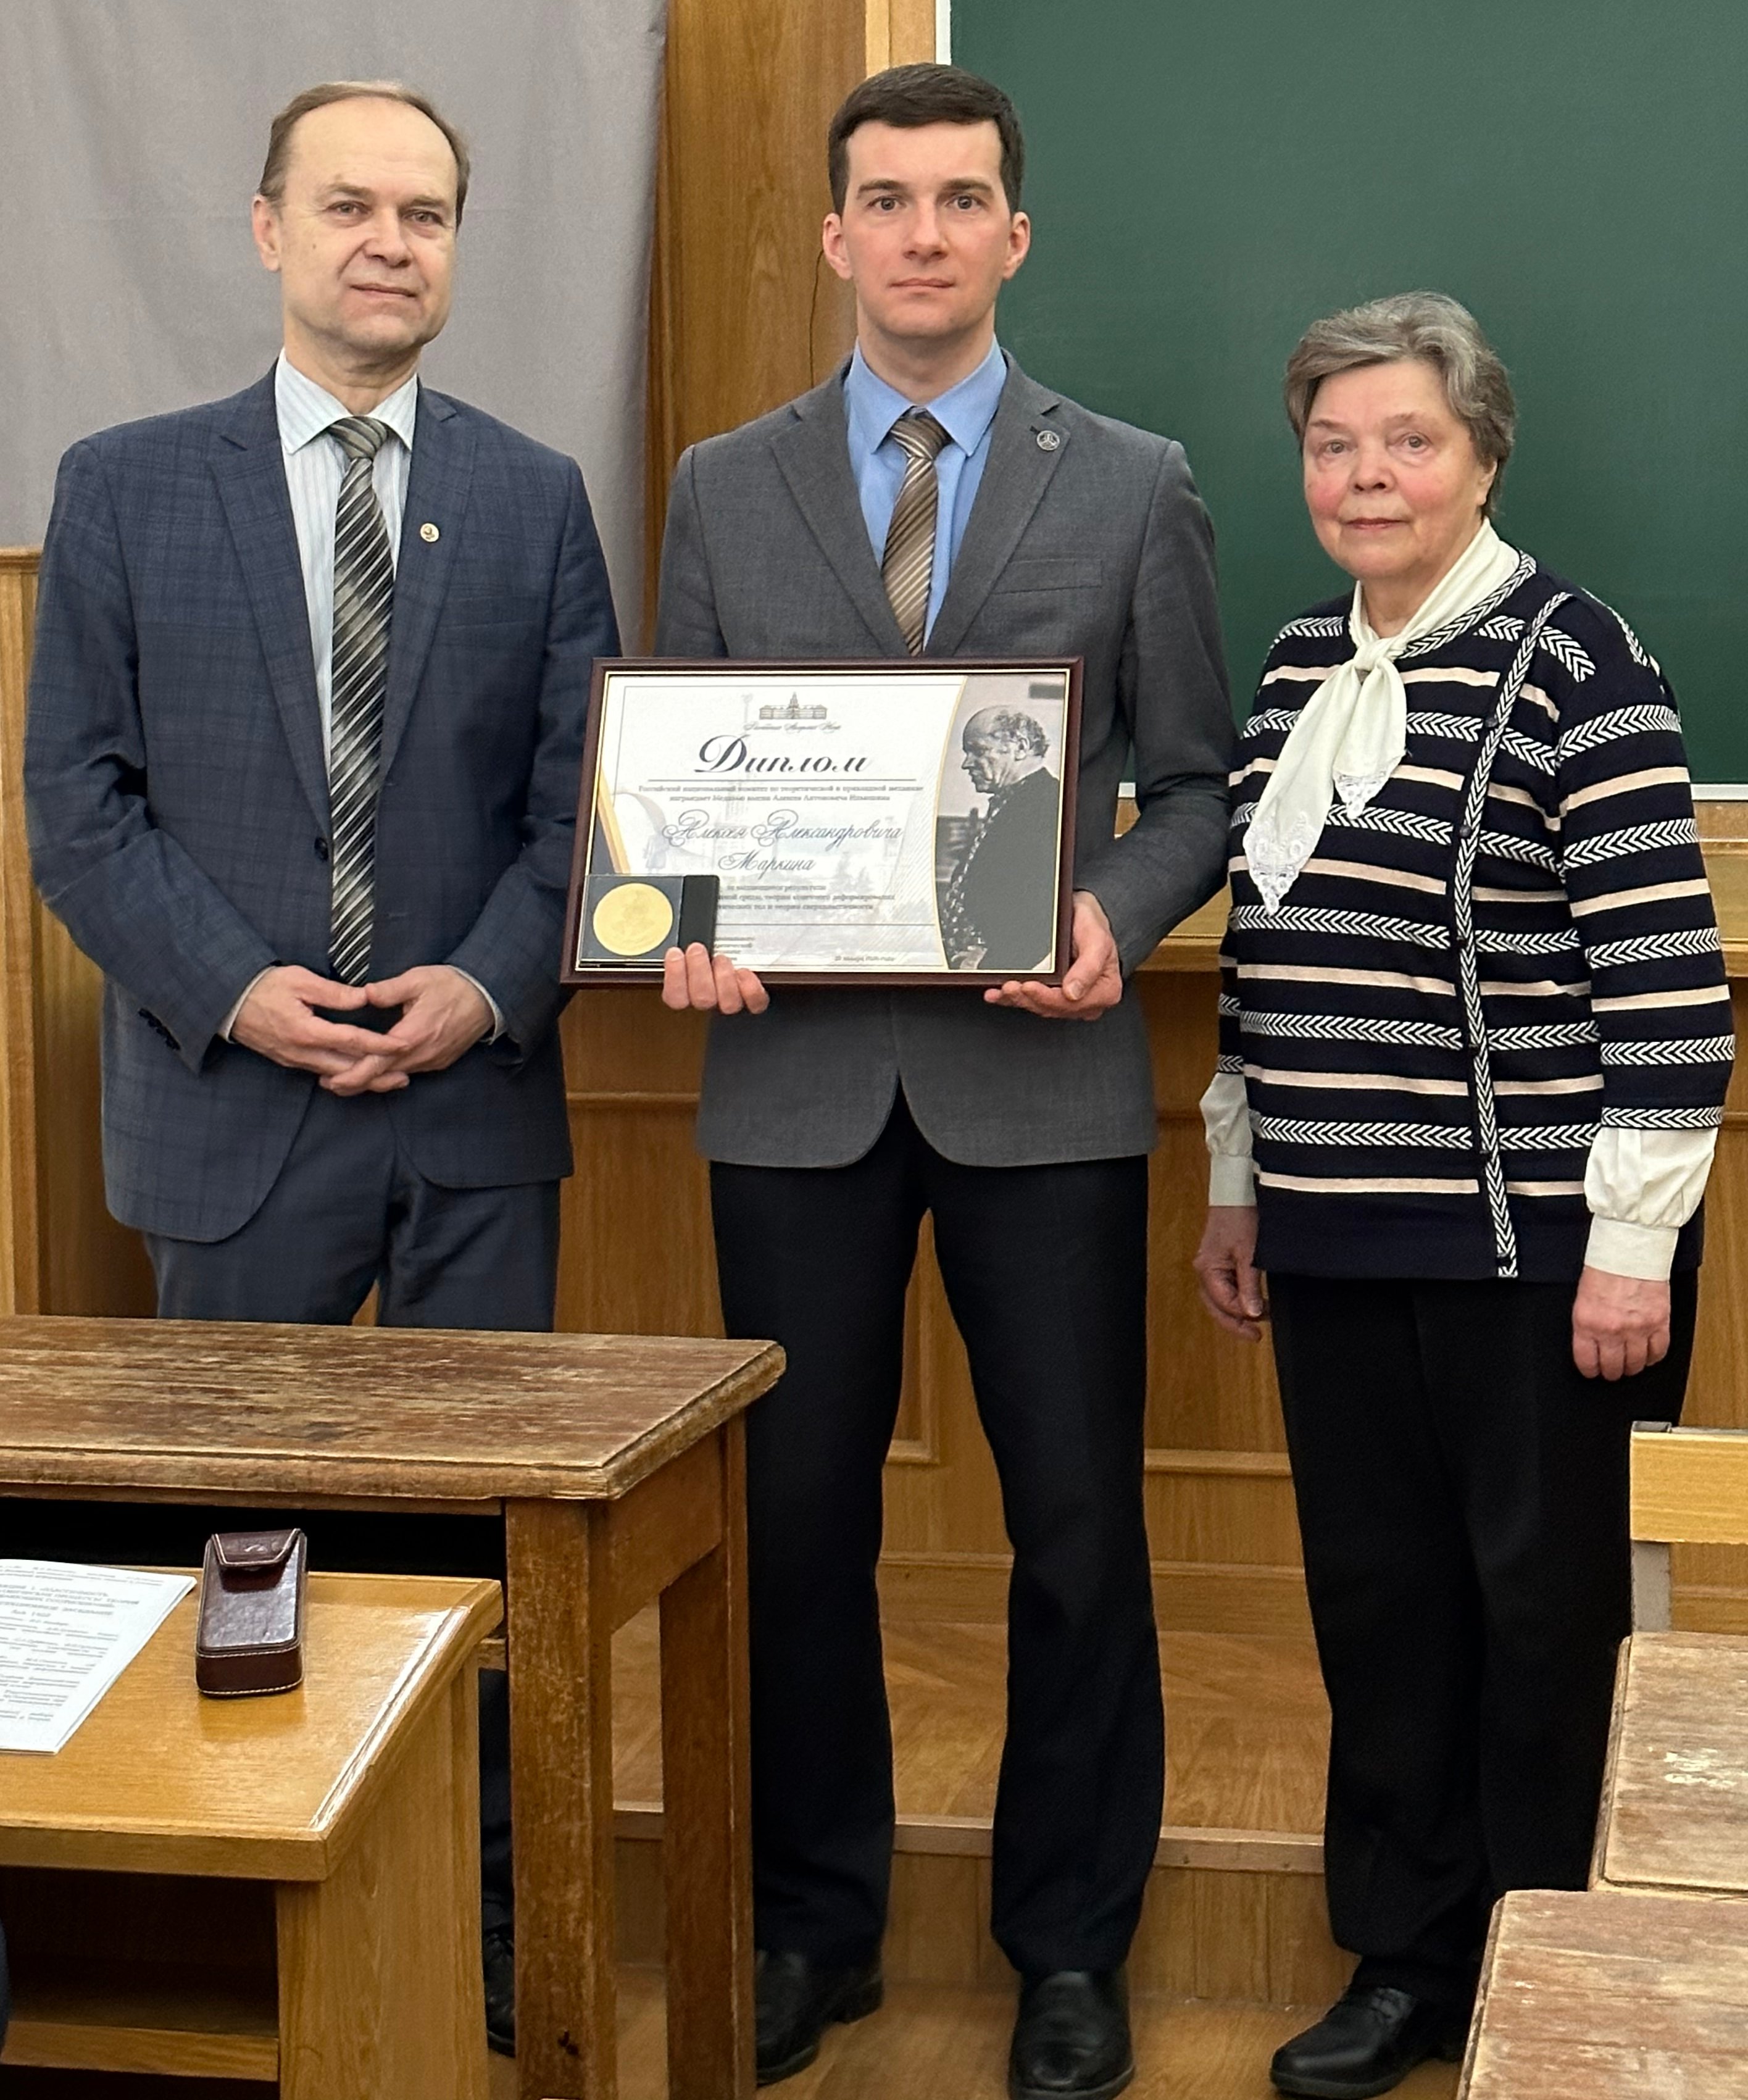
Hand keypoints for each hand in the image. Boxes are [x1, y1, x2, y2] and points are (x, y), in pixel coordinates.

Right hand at [230, 965, 395, 1077]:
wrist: (227, 1002)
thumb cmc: (264, 986)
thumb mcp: (299, 980)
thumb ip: (334, 992)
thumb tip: (364, 998)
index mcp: (307, 1031)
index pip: (352, 1041)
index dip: (380, 1044)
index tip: (403, 1045)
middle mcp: (303, 1052)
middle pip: (348, 1068)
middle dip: (378, 1073)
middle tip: (406, 1075)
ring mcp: (296, 1060)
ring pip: (336, 1075)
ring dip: (364, 1079)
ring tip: (390, 1080)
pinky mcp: (291, 1062)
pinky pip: (323, 1073)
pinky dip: (345, 1076)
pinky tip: (359, 1074)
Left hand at [320, 966, 492, 1096]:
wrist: (487, 996)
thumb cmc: (451, 985)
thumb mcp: (417, 979)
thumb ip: (388, 989)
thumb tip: (365, 994)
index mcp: (412, 1035)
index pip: (376, 1063)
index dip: (352, 1074)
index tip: (330, 1080)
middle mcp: (422, 1054)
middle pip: (382, 1077)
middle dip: (355, 1083)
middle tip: (329, 1084)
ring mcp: (432, 1061)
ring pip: (395, 1077)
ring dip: (372, 1080)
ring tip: (347, 1079)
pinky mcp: (439, 1061)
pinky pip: (410, 1072)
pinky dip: (390, 1075)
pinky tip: (378, 1070)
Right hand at [661, 943, 769, 1015]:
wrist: (740, 944)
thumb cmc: (708, 946)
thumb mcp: (684, 936)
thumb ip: (680, 944)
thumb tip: (669, 936)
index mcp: (686, 991)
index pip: (675, 998)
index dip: (674, 978)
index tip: (675, 953)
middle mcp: (708, 1001)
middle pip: (702, 999)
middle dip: (698, 971)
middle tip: (697, 949)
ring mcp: (731, 1001)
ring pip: (727, 1003)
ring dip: (723, 977)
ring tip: (721, 958)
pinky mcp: (753, 1000)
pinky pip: (755, 1003)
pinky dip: (751, 989)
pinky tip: (744, 972)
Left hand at [982, 891, 1122, 1019]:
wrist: (1084, 916)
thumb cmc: (1093, 927)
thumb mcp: (1097, 940)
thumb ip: (1089, 967)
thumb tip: (1073, 992)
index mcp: (1105, 992)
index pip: (1072, 1004)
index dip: (1048, 998)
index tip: (1029, 987)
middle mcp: (1087, 1001)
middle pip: (1053, 1008)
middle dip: (1028, 999)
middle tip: (1010, 987)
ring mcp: (1069, 1000)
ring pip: (1040, 1006)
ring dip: (1018, 1000)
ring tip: (1002, 989)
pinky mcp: (1052, 994)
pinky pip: (1031, 1001)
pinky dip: (1012, 999)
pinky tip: (997, 995)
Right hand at [1193, 1206, 1266, 1340]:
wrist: (1237, 1193)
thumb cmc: (1241, 1218)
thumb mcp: (1250, 1255)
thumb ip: (1250, 1286)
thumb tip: (1252, 1313)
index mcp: (1208, 1270)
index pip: (1224, 1303)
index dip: (1243, 1316)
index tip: (1262, 1323)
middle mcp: (1205, 1270)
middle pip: (1216, 1307)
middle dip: (1235, 1323)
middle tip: (1256, 1335)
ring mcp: (1210, 1266)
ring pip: (1219, 1300)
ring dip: (1236, 1312)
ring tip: (1257, 1322)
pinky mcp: (1219, 1262)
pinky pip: (1224, 1288)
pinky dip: (1237, 1299)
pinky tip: (1251, 1303)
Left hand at [1572, 1266, 1671, 1379]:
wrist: (1630, 1250)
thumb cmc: (1605, 1267)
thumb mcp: (1582, 1298)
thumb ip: (1587, 1323)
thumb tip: (1591, 1344)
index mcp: (1587, 1322)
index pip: (1587, 1361)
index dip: (1590, 1370)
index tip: (1593, 1372)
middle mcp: (1612, 1329)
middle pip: (1613, 1367)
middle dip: (1611, 1372)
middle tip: (1612, 1370)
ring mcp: (1637, 1328)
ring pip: (1636, 1364)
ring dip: (1633, 1367)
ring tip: (1630, 1364)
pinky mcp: (1659, 1322)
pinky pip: (1659, 1351)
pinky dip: (1654, 1357)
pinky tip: (1649, 1356)